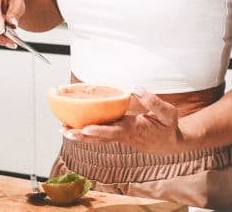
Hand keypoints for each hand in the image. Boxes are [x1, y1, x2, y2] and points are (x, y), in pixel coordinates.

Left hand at [62, 87, 183, 153]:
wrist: (169, 144)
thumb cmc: (167, 127)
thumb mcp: (168, 113)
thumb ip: (153, 101)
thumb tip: (135, 88)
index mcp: (134, 129)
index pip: (114, 131)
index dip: (100, 130)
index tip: (86, 129)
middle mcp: (123, 134)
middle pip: (100, 137)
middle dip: (82, 136)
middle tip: (66, 132)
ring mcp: (118, 136)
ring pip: (97, 138)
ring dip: (80, 136)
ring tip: (62, 129)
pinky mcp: (116, 134)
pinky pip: (99, 134)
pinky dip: (85, 132)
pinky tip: (73, 127)